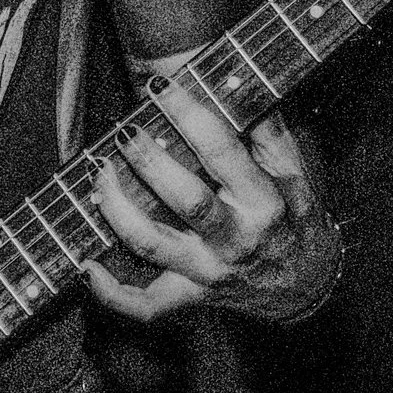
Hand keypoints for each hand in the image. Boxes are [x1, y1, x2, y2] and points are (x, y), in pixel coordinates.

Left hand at [84, 85, 339, 322]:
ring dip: (116, 209)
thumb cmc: (295, 218)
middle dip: (148, 161)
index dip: (189, 115)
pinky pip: (145, 306)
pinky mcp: (190, 297)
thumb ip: (269, 133)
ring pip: (152, 244)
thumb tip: (237, 87)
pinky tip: (86, 267)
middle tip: (125, 131)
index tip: (161, 86)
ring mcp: (208, 271)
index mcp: (264, 201)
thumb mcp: (296, 173)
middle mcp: (235, 239)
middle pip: (185, 199)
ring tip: (98, 173)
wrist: (307, 284)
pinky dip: (111, 293)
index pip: (223, 151)